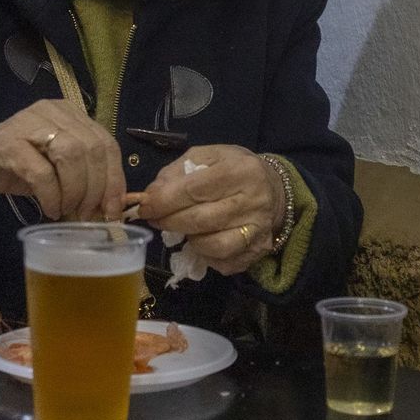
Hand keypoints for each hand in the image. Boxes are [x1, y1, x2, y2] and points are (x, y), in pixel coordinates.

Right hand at [0, 100, 126, 220]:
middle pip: (92, 148)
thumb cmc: (18, 167)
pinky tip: (49, 209)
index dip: (115, 179)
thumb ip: (83, 177)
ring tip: (67, 210)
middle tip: (87, 214)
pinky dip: (51, 196)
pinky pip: (41, 172)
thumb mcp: (57, 169)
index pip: (106, 143)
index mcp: (71, 114)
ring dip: (75, 191)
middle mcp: (53, 112)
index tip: (113, 210)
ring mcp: (29, 123)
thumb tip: (110, 207)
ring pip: (71, 155)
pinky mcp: (8, 142)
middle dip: (96, 188)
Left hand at [132, 144, 285, 274]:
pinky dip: (204, 255)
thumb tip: (151, 194)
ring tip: (182, 228)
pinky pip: (221, 262)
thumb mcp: (208, 157)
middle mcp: (253, 201)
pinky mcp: (257, 252)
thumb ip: (178, 171)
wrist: (275, 189)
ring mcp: (257, 230)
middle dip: (168, 221)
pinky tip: (202, 240)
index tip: (143, 206)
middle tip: (154, 218)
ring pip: (210, 246)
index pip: (193, 190)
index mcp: (240, 171)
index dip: (163, 201)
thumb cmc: (234, 169)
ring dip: (187, 239)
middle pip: (199, 220)